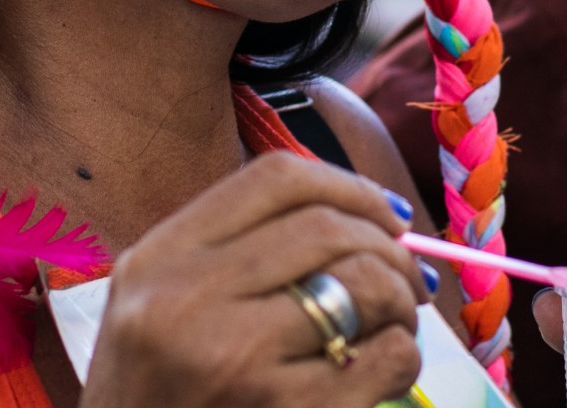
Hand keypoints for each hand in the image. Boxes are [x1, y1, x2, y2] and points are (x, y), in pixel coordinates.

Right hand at [81, 152, 434, 407]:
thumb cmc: (163, 398)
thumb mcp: (162, 309)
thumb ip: (238, 253)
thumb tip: (373, 216)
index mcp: (158, 260)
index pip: (276, 180)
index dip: (350, 187)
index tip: (387, 214)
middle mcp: (187, 302)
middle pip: (327, 228)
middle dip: (389, 247)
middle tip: (408, 277)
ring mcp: (236, 361)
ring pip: (364, 284)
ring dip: (400, 299)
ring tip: (394, 322)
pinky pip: (385, 357)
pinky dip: (402, 355)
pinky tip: (382, 373)